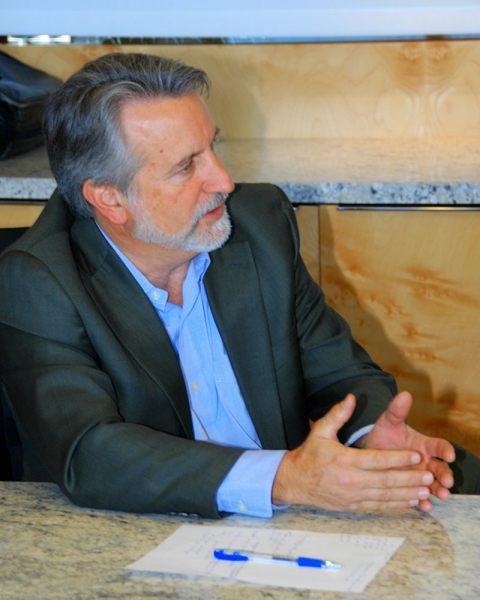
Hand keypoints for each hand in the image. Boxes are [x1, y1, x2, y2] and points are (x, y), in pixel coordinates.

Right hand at [272, 394, 434, 511]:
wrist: (294, 480)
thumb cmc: (310, 454)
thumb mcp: (321, 430)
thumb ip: (338, 414)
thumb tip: (351, 398)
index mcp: (345, 460)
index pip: (378, 460)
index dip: (399, 459)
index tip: (416, 456)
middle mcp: (351, 480)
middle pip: (386, 481)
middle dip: (410, 478)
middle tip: (429, 475)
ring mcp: (352, 496)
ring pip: (385, 496)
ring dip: (407, 493)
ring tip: (425, 490)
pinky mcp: (352, 506)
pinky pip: (378, 506)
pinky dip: (395, 505)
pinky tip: (409, 501)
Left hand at [361, 390, 454, 511]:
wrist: (369, 451)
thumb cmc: (383, 435)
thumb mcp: (388, 422)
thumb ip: (396, 410)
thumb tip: (404, 394)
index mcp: (423, 444)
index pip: (439, 446)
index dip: (446, 450)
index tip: (449, 455)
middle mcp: (425, 461)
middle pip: (440, 468)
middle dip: (445, 475)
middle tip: (447, 482)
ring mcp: (418, 475)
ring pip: (433, 484)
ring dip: (438, 490)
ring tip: (440, 495)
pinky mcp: (410, 487)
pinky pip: (419, 496)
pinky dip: (423, 501)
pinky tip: (424, 506)